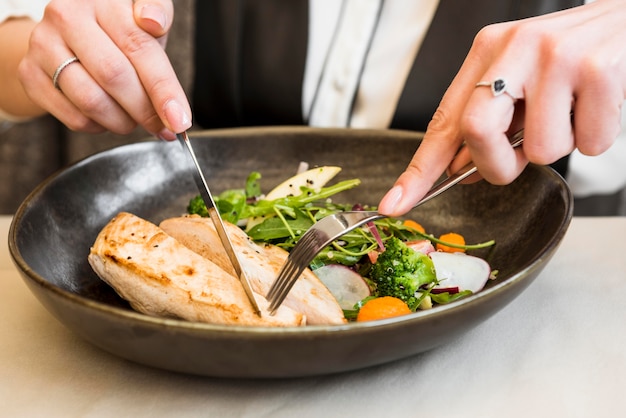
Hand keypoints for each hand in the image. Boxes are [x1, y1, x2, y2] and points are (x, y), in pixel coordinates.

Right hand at [17, 0, 189, 138]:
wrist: (70, 34)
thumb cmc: (117, 28)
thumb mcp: (143, 15)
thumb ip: (159, 17)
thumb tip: (154, 21)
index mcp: (102, 0)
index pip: (139, 47)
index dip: (163, 89)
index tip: (179, 119)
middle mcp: (67, 16)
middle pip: (113, 76)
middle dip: (145, 111)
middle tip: (161, 125)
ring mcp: (44, 45)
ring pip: (91, 101)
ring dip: (122, 122)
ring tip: (134, 120)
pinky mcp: (30, 73)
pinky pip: (73, 117)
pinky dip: (99, 127)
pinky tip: (109, 116)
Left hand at [378, 0, 625, 216]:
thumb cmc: (574, 56)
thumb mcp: (521, 83)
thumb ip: (489, 124)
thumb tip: (458, 170)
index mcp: (488, 51)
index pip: (443, 121)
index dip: (418, 170)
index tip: (395, 203)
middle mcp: (514, 48)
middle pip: (475, 132)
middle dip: (495, 166)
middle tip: (516, 159)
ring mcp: (555, 57)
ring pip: (540, 150)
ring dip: (559, 146)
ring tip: (573, 112)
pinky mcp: (598, 70)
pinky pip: (589, 144)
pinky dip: (596, 137)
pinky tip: (599, 106)